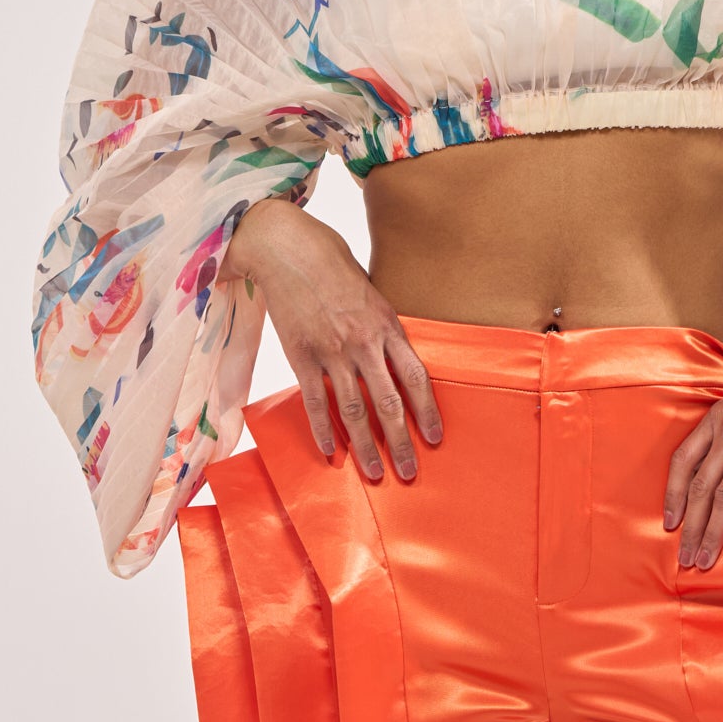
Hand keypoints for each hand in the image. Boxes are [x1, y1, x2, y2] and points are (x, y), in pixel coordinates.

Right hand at [218, 197, 441, 483]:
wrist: (287, 248)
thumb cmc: (332, 264)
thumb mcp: (372, 291)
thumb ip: (384, 327)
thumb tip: (394, 361)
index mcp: (387, 325)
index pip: (415, 378)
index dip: (427, 411)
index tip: (435, 439)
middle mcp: (363, 342)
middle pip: (388, 403)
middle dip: (400, 442)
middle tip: (409, 472)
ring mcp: (331, 351)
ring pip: (353, 410)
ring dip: (365, 446)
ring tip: (374, 474)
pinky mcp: (300, 356)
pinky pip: (314, 402)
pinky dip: (323, 430)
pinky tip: (331, 453)